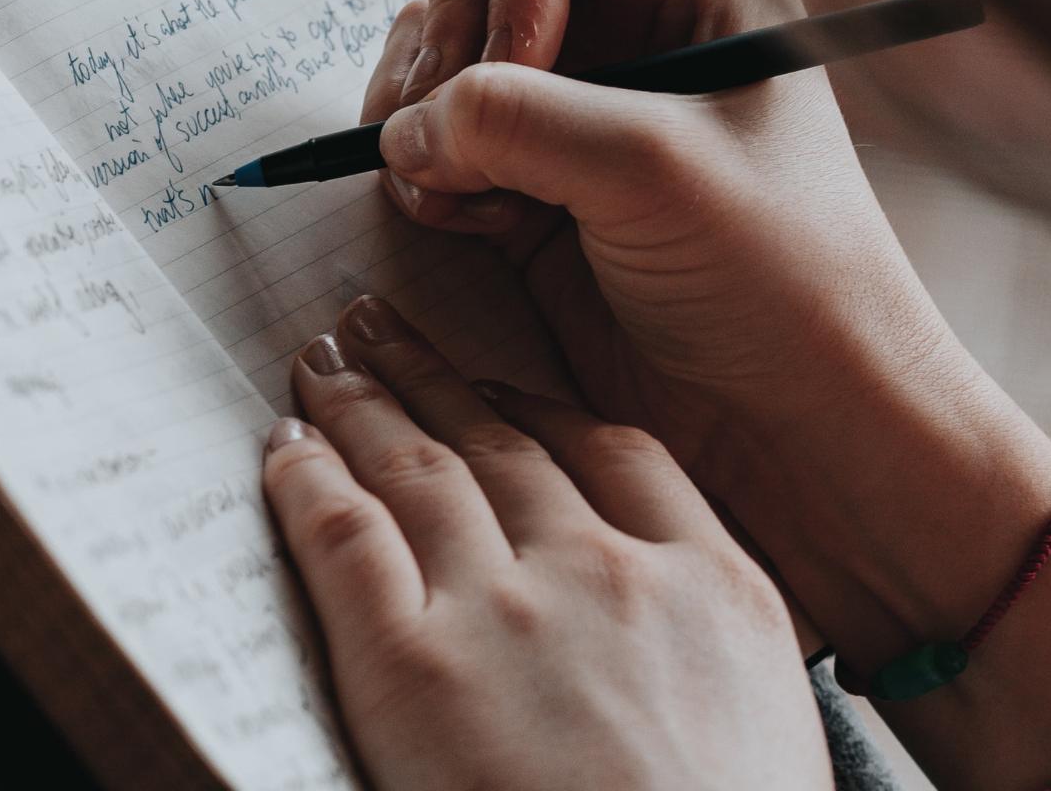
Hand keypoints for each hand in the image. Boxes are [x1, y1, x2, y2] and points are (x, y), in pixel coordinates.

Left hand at [262, 296, 829, 790]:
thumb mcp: (766, 723)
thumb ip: (706, 644)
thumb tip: (654, 637)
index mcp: (715, 587)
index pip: (617, 452)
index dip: (538, 405)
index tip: (498, 382)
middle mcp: (606, 571)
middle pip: (501, 439)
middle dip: (431, 375)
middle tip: (379, 328)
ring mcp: (506, 610)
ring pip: (418, 467)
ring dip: (362, 403)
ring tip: (326, 362)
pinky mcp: (410, 664)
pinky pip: (343, 534)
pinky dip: (305, 478)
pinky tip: (284, 447)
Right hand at [364, 0, 971, 490]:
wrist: (793, 421)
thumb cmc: (778, 278)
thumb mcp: (651, 168)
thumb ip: (511, 116)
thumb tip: (400, 129)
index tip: (527, 68)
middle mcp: (619, 4)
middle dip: (446, 42)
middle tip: (467, 136)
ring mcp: (563, 87)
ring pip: (426, 44)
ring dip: (425, 119)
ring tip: (484, 198)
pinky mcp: (520, 167)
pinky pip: (420, 129)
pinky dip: (425, 176)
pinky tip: (487, 229)